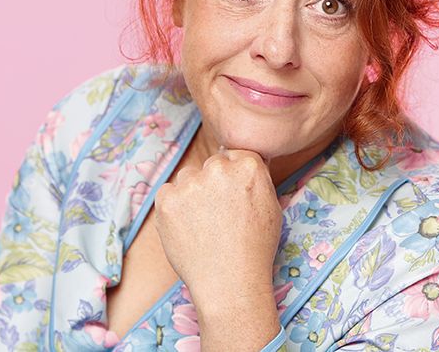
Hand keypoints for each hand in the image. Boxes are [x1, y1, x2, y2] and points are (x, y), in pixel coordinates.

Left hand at [153, 148, 282, 305]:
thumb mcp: (271, 206)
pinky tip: (187, 228)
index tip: (231, 195)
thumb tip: (241, 162)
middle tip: (217, 214)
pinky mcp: (167, 199)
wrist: (230, 282)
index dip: (232, 176)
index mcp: (248, 166)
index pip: (234, 155)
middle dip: (212, 183)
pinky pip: (167, 193)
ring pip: (187, 177)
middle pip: (210, 165)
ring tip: (202, 224)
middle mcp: (219, 169)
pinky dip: (173, 208)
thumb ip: (256, 178)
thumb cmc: (254, 249)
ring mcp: (190, 183)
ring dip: (191, 193)